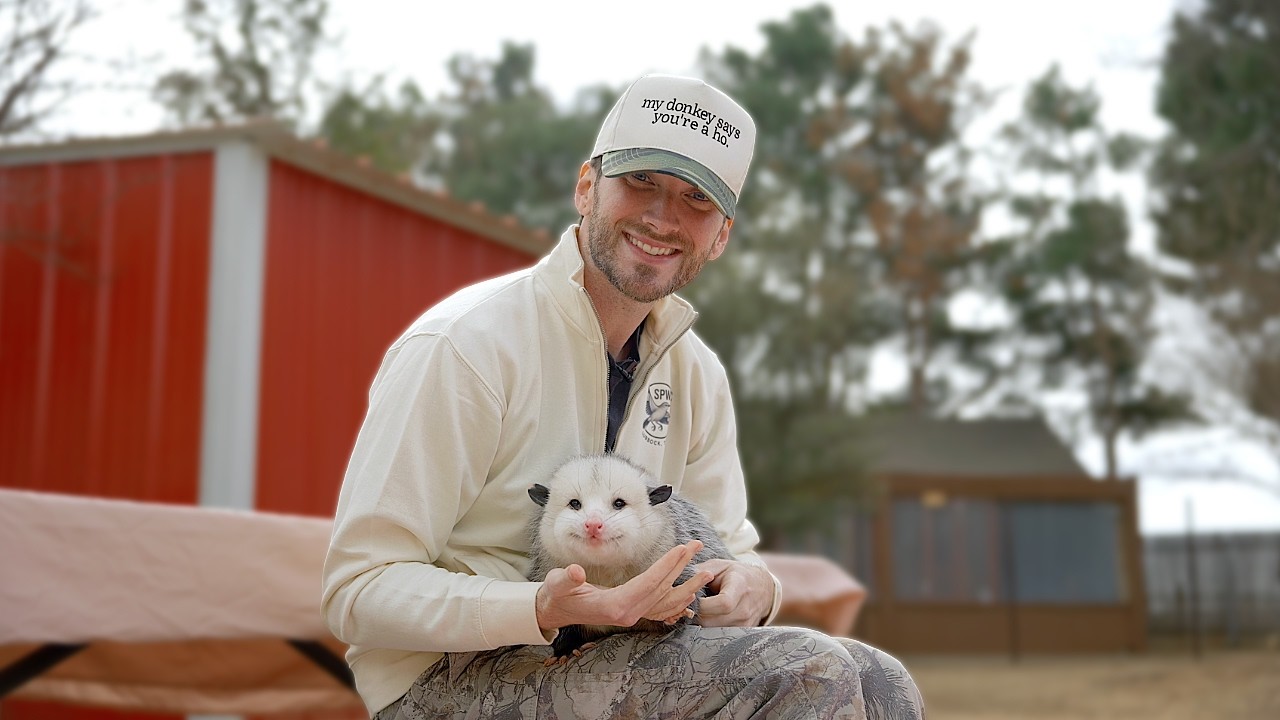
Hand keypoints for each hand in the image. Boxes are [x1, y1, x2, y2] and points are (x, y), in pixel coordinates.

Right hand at [535, 541, 712, 631]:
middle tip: (696, 546)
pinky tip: (690, 591)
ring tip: (704, 568)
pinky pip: (660, 607)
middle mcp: (627, 613)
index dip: (665, 566)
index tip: (681, 549)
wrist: (554, 612)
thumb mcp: (556, 584)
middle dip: (680, 566)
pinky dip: (677, 599)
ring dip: (685, 583)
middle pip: (661, 589)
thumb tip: (574, 572)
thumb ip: (565, 579)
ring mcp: (631, 615)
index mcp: (613, 606)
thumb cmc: (556, 595)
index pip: (647, 583)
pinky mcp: (631, 612)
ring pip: (665, 599)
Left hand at [693, 559, 774, 627]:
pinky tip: (705, 617)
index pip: (723, 603)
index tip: (691, 598)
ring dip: (700, 623)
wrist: (761, 587)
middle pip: (713, 621)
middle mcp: (745, 608)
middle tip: (685, 607)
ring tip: (695, 611)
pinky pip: (719, 635)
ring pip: (713, 631)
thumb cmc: (735, 574)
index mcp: (740, 587)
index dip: (703, 604)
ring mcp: (745, 623)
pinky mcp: (743, 632)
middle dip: (696, 614)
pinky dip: (708, 628)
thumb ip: (699, 572)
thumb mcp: (718, 566)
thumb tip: (678, 580)